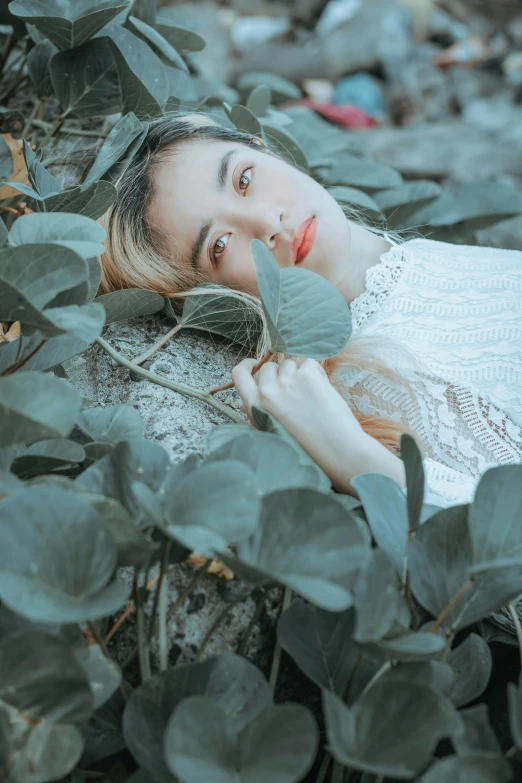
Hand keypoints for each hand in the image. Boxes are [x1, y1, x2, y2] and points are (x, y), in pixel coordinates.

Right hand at [232, 357, 362, 435]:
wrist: (336, 451)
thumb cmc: (305, 447)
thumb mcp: (270, 432)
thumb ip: (256, 413)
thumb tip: (242, 402)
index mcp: (254, 405)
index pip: (238, 374)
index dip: (247, 365)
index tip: (254, 364)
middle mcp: (267, 390)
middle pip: (269, 367)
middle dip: (280, 374)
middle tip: (295, 391)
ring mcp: (287, 381)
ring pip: (289, 363)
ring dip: (298, 373)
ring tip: (310, 395)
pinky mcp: (307, 375)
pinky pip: (308, 363)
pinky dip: (315, 372)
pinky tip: (321, 391)